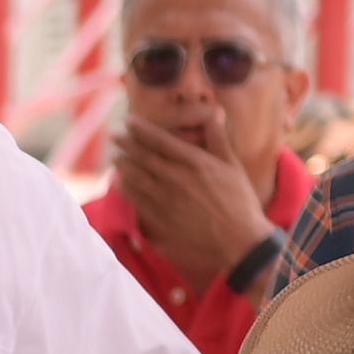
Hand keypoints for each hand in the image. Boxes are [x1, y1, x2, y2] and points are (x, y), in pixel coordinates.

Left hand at [110, 115, 275, 282]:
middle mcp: (178, 179)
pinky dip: (127, 189)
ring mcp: (167, 201)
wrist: (239, 241)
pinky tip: (121, 183)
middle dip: (126, 144)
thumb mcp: (233, 166)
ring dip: (123, 165)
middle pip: (144, 157)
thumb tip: (215, 113)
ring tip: (115, 157)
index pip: (161, 141)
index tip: (129, 122)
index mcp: (196, 163)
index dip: (142, 129)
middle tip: (114, 136)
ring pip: (137, 178)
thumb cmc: (239, 201)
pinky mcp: (162, 220)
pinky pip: (137, 201)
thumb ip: (219, 139)